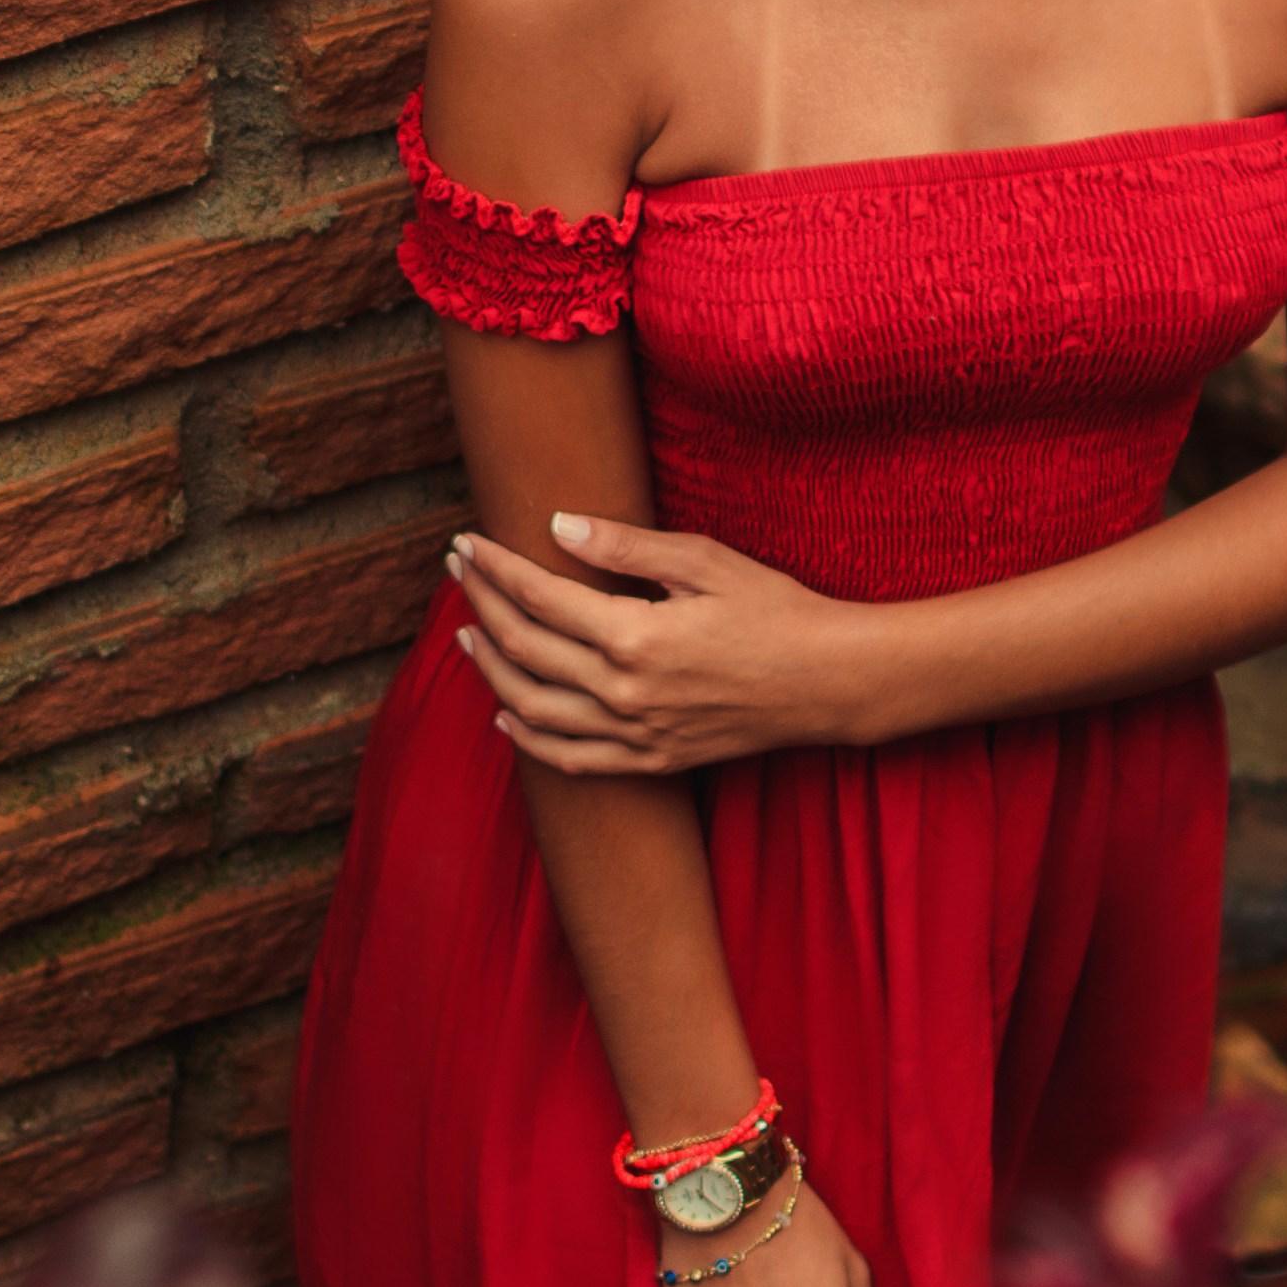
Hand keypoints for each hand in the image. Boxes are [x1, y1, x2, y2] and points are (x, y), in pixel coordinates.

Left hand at [453, 517, 882, 772]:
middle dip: (481, 605)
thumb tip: (557, 526)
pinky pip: (573, 759)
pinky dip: (531, 740)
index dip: (495, 567)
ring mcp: (636, 734)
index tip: (467, 542)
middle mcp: (625, 692)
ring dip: (491, 671)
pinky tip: (507, 718)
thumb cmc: (777, 611)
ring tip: (466, 637)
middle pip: (525, 649)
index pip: (539, 597)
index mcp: (635, 636)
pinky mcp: (653, 760)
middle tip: (456, 571)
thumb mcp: (706, 562)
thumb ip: (627, 548)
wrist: (830, 682)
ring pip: (534, 709)